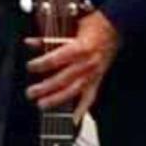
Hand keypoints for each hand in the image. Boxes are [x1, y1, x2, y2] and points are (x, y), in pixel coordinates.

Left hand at [26, 9, 118, 123]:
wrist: (116, 28)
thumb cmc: (93, 25)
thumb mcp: (70, 26)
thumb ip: (48, 37)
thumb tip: (29, 43)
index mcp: (80, 48)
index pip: (56, 58)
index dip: (41, 64)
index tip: (30, 66)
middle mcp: (87, 63)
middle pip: (63, 79)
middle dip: (45, 87)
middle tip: (30, 93)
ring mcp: (93, 74)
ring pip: (74, 91)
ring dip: (56, 100)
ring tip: (42, 105)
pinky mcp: (97, 80)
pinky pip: (90, 98)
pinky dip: (81, 110)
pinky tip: (72, 120)